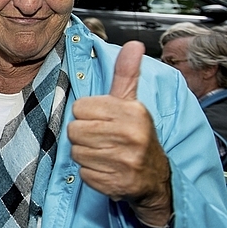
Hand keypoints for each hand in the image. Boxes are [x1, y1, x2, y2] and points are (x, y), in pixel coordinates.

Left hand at [69, 41, 171, 221]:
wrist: (153, 175)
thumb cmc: (135, 133)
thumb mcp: (131, 101)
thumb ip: (126, 73)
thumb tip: (134, 43)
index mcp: (131, 111)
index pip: (79, 108)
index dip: (86, 114)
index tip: (101, 119)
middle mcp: (130, 136)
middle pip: (73, 130)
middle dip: (83, 135)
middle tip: (101, 138)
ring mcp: (124, 162)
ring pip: (76, 152)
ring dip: (86, 154)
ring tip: (104, 153)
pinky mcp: (115, 183)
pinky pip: (83, 173)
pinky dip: (91, 173)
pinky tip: (106, 169)